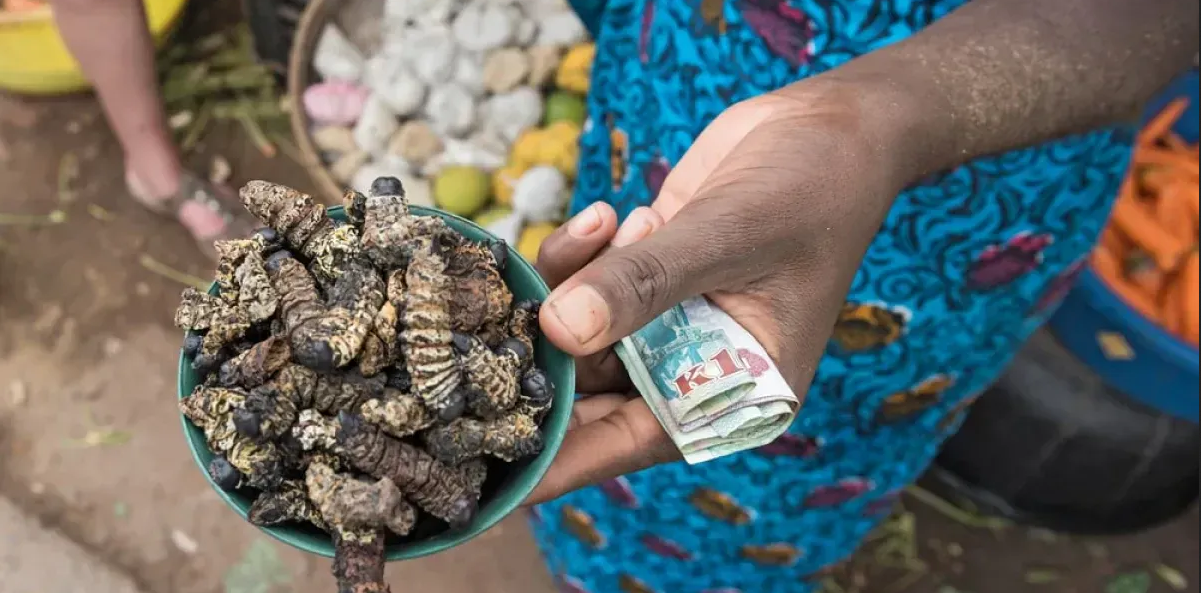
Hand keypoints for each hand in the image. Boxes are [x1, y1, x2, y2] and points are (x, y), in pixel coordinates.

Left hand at [526, 80, 918, 504]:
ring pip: (575, 332)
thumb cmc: (812, 191)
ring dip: (565, 289)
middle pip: (588, 392)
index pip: (626, 443)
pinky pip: (582, 285)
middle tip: (485, 329)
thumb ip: (644, 284)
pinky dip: (579, 254)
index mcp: (730, 394)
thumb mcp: (729, 238)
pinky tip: (608, 215)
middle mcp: (690, 371)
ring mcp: (662, 324)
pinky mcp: (642, 278)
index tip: (482, 470)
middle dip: (541, 356)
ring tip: (600, 236)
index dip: (553, 459)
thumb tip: (560, 327)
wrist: (832, 128)